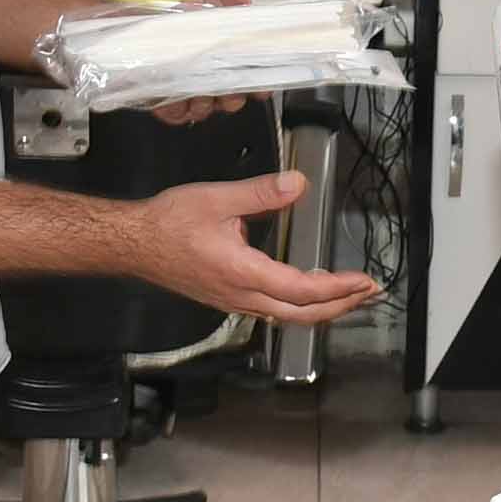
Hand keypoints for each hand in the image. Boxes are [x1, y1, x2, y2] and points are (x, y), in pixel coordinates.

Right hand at [133, 171, 380, 324]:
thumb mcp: (216, 198)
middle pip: (302, 314)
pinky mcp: (227, 298)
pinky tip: (308, 294)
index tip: (363, 280)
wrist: (132, 244)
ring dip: (322, 309)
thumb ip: (261, 192)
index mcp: (243, 272)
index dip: (338, 289)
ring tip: (349, 296)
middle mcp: (241, 296)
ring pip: (287, 317)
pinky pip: (271, 311)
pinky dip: (299, 306)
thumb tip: (297, 184)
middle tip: (369, 294)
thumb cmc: (167, 223)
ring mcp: (234, 301)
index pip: (302, 290)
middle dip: (341, 306)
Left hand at [140, 0, 262, 123]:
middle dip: (230, 97)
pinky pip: (179, 115)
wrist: (147, 27)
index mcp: (230, 63)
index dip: (259, 87)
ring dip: (203, 101)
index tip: (260, 87)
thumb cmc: (181, 21)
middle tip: (225, 87)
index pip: (254, 82)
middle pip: (233, 100)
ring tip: (196, 89)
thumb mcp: (207, 4)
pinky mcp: (172, 106)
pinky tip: (174, 96)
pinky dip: (177, 107)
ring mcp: (194, 96)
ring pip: (207, 109)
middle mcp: (215, 82)